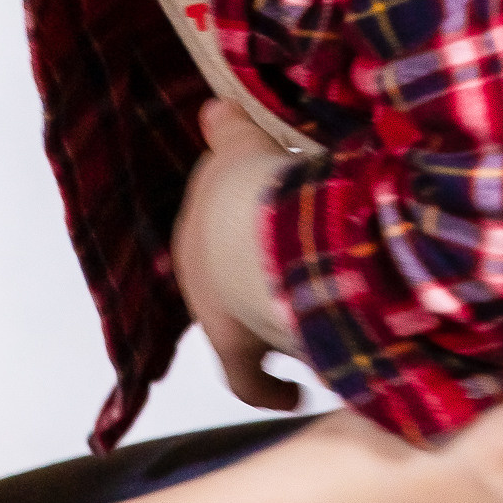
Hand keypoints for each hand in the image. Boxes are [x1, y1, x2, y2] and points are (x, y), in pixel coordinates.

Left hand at [171, 101, 303, 411]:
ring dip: (271, 330)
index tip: (272, 243)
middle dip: (258, 286)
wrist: (253, 232)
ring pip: (242, 330)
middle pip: (229, 286)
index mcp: (196, 227)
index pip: (219, 237)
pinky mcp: (234, 352)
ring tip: (308, 331)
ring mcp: (211, 313)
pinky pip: (249, 382)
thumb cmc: (255, 186)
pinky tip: (290, 396)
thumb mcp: (242, 146)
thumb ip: (230, 129)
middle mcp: (194, 275)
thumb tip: (214, 106)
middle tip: (295, 284)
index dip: (250, 239)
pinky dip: (269, 391)